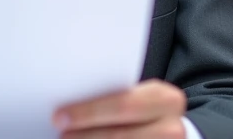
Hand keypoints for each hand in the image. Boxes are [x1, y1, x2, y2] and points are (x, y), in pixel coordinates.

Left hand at [53, 79, 187, 137]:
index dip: (89, 112)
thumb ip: (114, 97)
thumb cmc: (143, 111)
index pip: (123, 105)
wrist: (168, 131)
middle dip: (85, 136)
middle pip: (119, 135)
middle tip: (60, 135)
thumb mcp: (137, 97)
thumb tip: (68, 108)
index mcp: (167, 100)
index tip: (59, 116)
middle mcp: (173, 128)